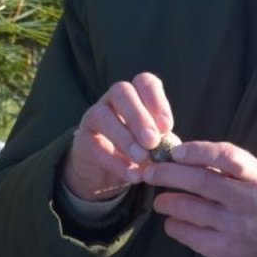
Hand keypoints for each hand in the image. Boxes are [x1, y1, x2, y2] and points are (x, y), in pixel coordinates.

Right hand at [63, 72, 174, 200]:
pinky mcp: (82, 140)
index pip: (144, 82)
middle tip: (152, 141)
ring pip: (103, 115)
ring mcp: (94, 116)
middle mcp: (113, 99)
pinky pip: (94, 145)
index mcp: (136, 94)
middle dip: (139, 117)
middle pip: (122, 92)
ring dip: (125, 137)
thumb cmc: (139, 149)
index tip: (167, 126)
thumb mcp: (156, 145)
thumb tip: (174, 150)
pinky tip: (132, 174)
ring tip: (142, 157)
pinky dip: (115, 161)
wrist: (107, 172)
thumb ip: (165, 143)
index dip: (156, 100)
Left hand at [142, 140, 256, 256]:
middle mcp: (247, 200)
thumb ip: (222, 164)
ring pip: (188, 207)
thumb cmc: (252, 204)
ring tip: (160, 201)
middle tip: (150, 172)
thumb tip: (176, 153)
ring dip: (166, 201)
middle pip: (201, 181)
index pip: (226, 156)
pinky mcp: (221, 248)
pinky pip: (185, 232)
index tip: (174, 152)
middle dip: (168, 173)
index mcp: (255, 177)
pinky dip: (173, 224)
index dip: (197, 151)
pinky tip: (173, 221)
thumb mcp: (250, 179)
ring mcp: (235, 226)